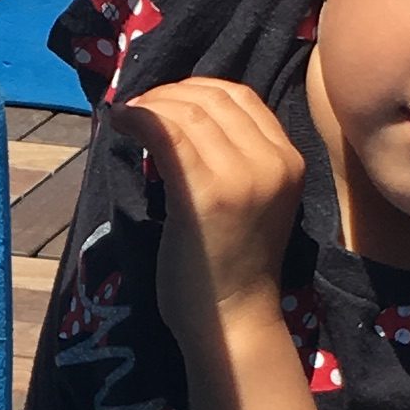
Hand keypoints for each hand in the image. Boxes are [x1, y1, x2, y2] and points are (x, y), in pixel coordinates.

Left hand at [121, 75, 306, 342]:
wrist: (233, 321)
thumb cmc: (232, 267)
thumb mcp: (254, 201)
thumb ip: (237, 159)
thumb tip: (185, 114)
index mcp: (289, 159)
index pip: (242, 97)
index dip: (197, 88)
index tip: (166, 100)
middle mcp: (272, 161)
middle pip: (212, 99)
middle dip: (168, 94)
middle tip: (139, 108)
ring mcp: (242, 176)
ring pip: (187, 112)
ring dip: (149, 106)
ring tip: (127, 117)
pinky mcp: (205, 193)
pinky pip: (166, 134)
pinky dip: (138, 119)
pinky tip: (121, 123)